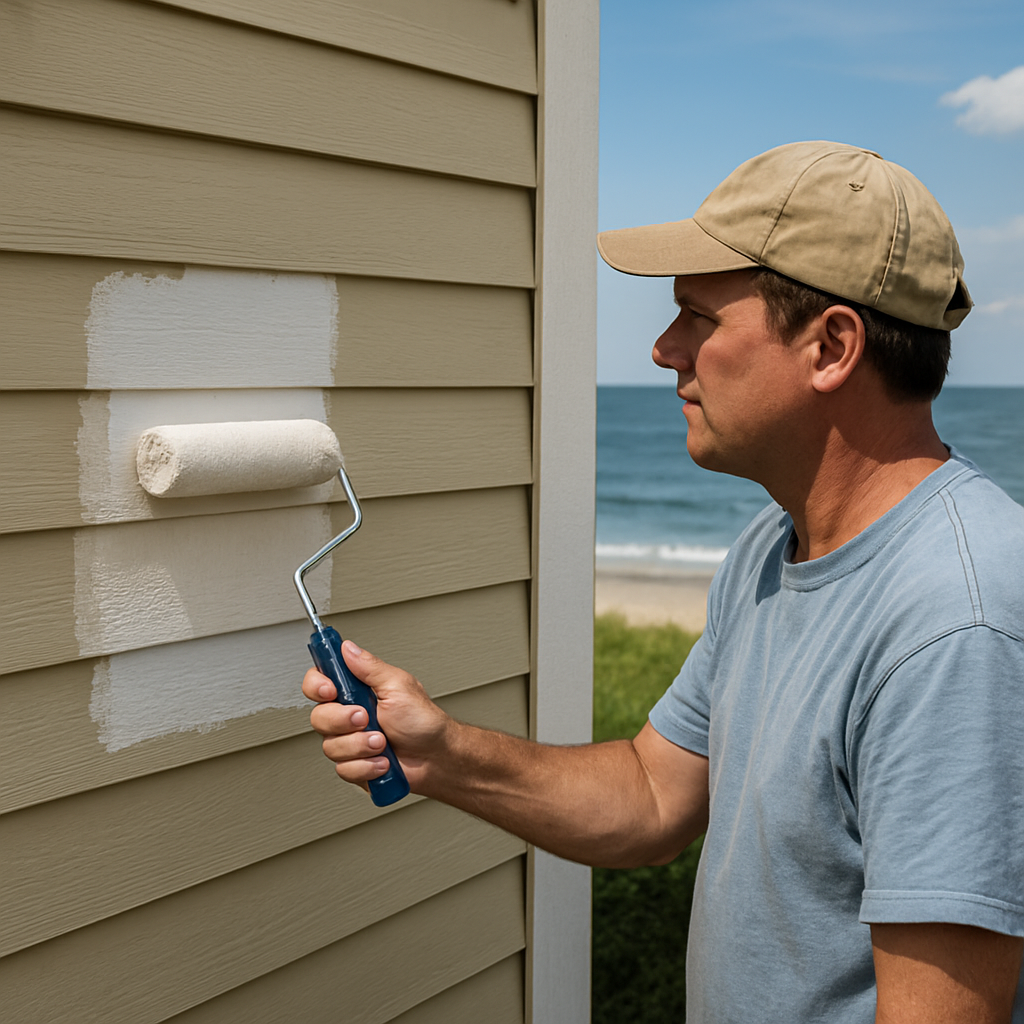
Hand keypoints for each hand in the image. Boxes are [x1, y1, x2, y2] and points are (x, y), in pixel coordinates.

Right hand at [302, 640, 449, 792]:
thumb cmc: (423, 721)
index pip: (319, 681)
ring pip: (331, 746)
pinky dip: (367, 766)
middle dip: (343, 721)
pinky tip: (383, 760)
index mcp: (357, 691)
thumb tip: (347, 648)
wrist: (436, 757)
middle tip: (367, 718)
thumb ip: (370, 667)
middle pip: (319, 717)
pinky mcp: (354, 765)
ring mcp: (350, 741)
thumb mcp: (398, 686)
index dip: (317, 685)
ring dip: (361, 746)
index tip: (330, 690)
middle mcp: (348, 715)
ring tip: (383, 742)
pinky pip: (344, 769)